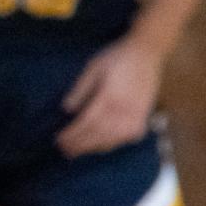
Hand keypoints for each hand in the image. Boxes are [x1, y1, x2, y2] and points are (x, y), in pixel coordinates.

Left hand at [59, 38, 161, 156]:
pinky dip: (109, 145)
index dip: (72, 134)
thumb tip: (66, 110)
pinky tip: (98, 146)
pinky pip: (124, 139)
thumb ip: (80, 89)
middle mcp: (124, 111)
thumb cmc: (117, 59)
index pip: (87, 123)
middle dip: (79, 145)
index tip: (58, 140)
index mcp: (110, 97)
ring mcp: (136, 118)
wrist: (147, 54)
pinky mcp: (143, 119)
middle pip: (97, 135)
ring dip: (92, 148)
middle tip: (63, 150)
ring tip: (76, 151)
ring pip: (111, 140)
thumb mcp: (93, 67)